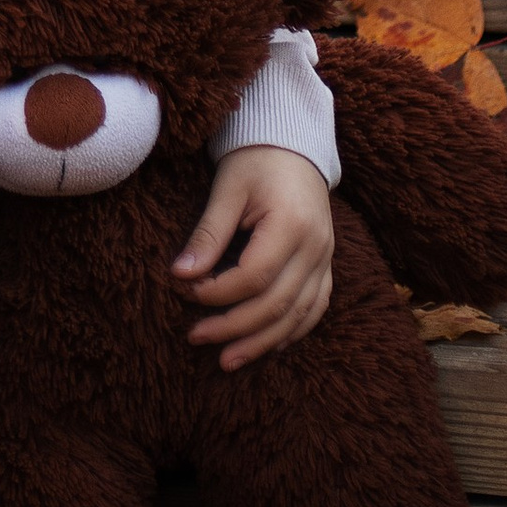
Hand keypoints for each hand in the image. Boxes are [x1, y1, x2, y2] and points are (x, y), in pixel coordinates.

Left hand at [174, 147, 334, 368]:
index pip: (254, 276)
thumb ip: (207, 234)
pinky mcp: (327, 266)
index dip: (217, 292)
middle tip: (195, 337)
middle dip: (234, 327)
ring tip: (226, 360)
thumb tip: (180, 275)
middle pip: (277, 304)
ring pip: (298, 316)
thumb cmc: (255, 161)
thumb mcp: (227, 188)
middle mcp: (317, 248)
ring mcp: (327, 260)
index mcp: (292, 225)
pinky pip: (314, 310)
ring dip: (261, 342)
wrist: (293, 145)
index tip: (184, 291)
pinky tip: (265, 347)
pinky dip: (290, 332)